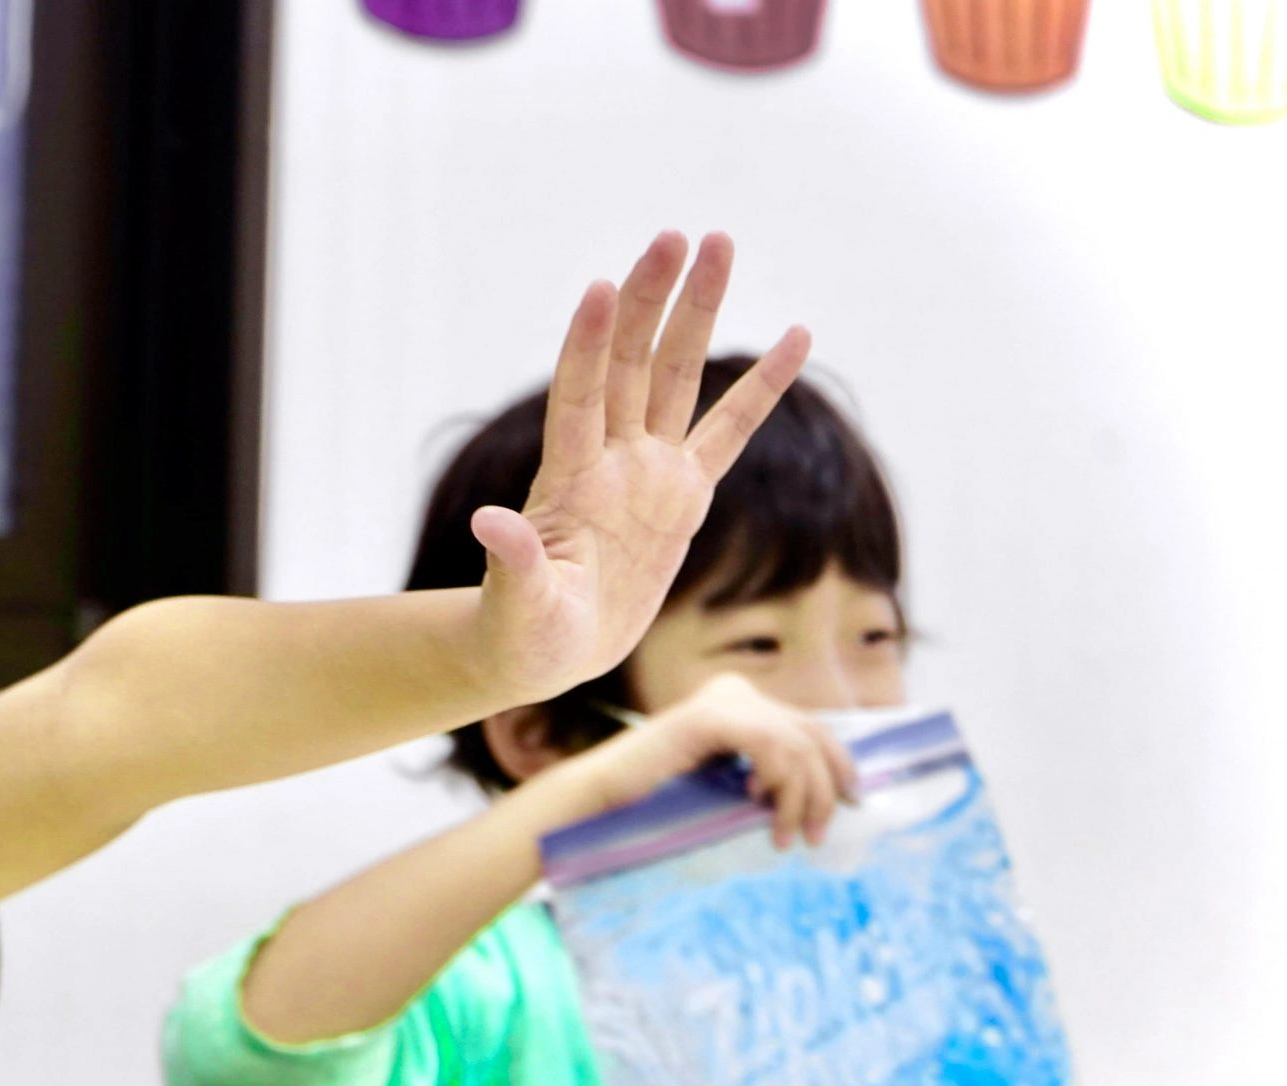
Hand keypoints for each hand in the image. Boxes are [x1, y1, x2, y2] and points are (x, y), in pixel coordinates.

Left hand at [471, 233, 810, 707]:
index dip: (586, 346)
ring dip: (697, 312)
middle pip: (631, 363)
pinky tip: (798, 337)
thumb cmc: (524, 632)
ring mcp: (648, 470)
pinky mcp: (684, 493)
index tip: (599, 288)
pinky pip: (731, 430)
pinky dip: (764, 387)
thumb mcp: (518, 606)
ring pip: (676, 375)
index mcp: (568, 481)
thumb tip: (488, 524)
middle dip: (651, 300)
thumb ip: (513, 564)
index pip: (578, 398)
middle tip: (675, 235)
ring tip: (719, 243)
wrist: (549, 649)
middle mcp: (610, 459)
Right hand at [552, 675, 857, 850]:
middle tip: (820, 832)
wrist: (601, 804)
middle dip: (826, 787)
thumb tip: (828, 794)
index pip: (812, 726)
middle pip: (812, 733)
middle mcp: (735, 691)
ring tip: (785, 835)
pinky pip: (769, 745)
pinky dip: (775, 778)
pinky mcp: (708, 718)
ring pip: (796, 745)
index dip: (840, 764)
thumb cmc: (658, 804)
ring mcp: (721, 701)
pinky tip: (754, 800)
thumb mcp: (728, 784)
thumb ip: (767, 774)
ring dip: (800, 797)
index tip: (854, 801)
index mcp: (741, 701)